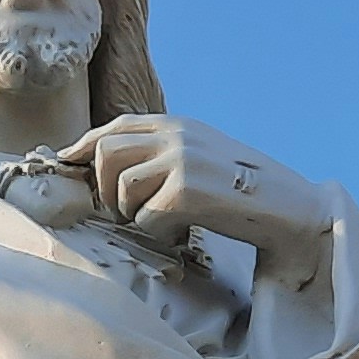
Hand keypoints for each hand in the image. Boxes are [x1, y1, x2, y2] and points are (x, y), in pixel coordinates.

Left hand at [58, 114, 340, 261]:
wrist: (291, 210)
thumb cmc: (246, 194)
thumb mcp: (203, 158)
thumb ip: (164, 153)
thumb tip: (110, 167)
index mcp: (180, 125)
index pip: (117, 126)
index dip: (86, 145)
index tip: (67, 161)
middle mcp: (177, 135)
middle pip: (106, 153)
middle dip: (105, 189)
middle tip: (124, 211)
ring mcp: (182, 160)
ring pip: (121, 187)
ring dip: (132, 213)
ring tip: (162, 221)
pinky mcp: (186, 190)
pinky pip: (145, 219)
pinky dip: (158, 233)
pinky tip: (184, 231)